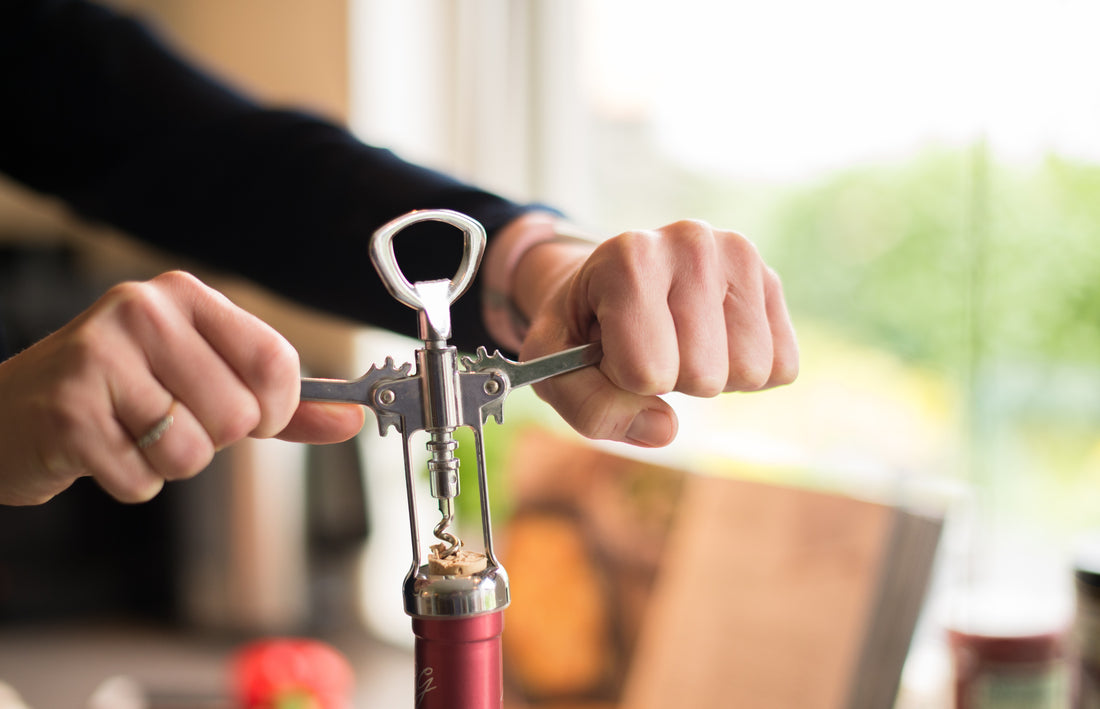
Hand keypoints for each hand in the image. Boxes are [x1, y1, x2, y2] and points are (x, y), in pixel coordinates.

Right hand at [0, 271, 363, 504]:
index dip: (275, 410)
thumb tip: (353, 418)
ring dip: (169, 463)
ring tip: (132, 432)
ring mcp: (99, 356)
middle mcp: (142, 311)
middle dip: (214, 439)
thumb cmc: (121, 394)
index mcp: (185, 297)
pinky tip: (102, 449)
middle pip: (238, 415)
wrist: (10, 412)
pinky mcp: (68, 410)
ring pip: (193, 452)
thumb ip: (283, 404)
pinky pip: (144, 480)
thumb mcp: (206, 381)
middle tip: (167, 420)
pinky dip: (130, 482)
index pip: (276, 362)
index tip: (251, 416)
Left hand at [514, 219, 797, 446]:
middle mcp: (690, 242)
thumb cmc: (583, 326)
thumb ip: (590, 407)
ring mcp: (738, 255)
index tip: (611, 348)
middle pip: (703, 376)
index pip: (648, 372)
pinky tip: (714, 342)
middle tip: (649, 345)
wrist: (611, 279)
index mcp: (628, 258)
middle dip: (671, 381)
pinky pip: (782, 366)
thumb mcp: (555, 367)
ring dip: (713, 378)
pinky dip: (746, 374)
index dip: (625, 381)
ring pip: (750, 372)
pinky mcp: (770, 278)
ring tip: (679, 342)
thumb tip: (664, 429)